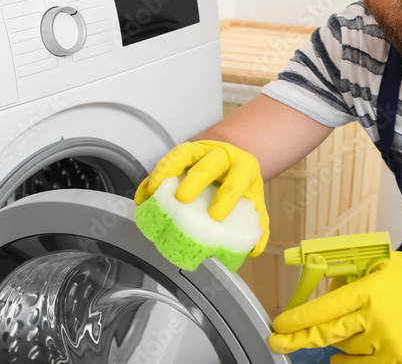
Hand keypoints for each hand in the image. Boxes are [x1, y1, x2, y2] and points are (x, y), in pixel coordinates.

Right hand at [135, 140, 268, 256]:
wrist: (232, 155)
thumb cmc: (240, 180)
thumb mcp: (254, 198)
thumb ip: (257, 224)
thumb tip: (253, 250)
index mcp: (244, 167)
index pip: (237, 179)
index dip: (227, 196)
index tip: (216, 215)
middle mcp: (222, 155)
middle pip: (209, 164)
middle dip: (195, 180)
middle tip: (182, 199)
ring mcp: (201, 151)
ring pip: (183, 155)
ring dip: (167, 172)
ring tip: (154, 193)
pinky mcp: (182, 152)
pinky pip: (165, 161)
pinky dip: (152, 178)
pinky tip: (144, 195)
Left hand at [268, 250, 401, 362]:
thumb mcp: (383, 264)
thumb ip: (354, 276)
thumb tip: (324, 287)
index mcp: (370, 289)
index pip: (326, 307)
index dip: (299, 318)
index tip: (280, 323)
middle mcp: (375, 316)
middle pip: (327, 333)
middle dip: (297, 339)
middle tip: (277, 341)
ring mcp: (386, 339)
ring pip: (344, 348)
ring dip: (336, 341)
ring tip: (342, 329)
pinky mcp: (396, 356)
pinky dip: (348, 361)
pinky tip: (341, 356)